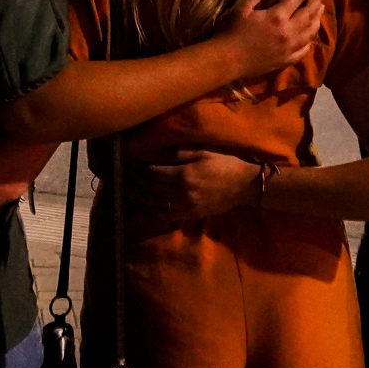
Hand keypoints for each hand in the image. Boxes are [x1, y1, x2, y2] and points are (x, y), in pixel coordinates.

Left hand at [131, 149, 260, 221]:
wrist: (245, 184)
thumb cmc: (225, 162)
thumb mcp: (202, 151)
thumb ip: (177, 153)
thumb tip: (153, 153)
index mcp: (184, 175)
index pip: (152, 172)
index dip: (138, 167)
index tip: (128, 161)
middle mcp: (182, 194)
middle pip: (151, 187)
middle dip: (135, 179)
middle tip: (123, 173)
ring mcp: (186, 207)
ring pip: (154, 202)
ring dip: (138, 195)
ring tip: (126, 188)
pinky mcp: (190, 215)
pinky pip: (166, 216)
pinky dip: (152, 212)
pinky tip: (142, 207)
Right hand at [212, 0, 321, 78]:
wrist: (229, 60)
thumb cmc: (233, 31)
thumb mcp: (242, 7)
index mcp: (277, 16)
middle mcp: (288, 32)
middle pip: (308, 14)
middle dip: (316, 1)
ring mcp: (289, 47)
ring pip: (310, 31)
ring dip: (317, 19)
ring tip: (321, 10)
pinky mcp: (287, 60)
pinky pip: (304, 50)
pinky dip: (310, 41)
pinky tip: (311, 36)